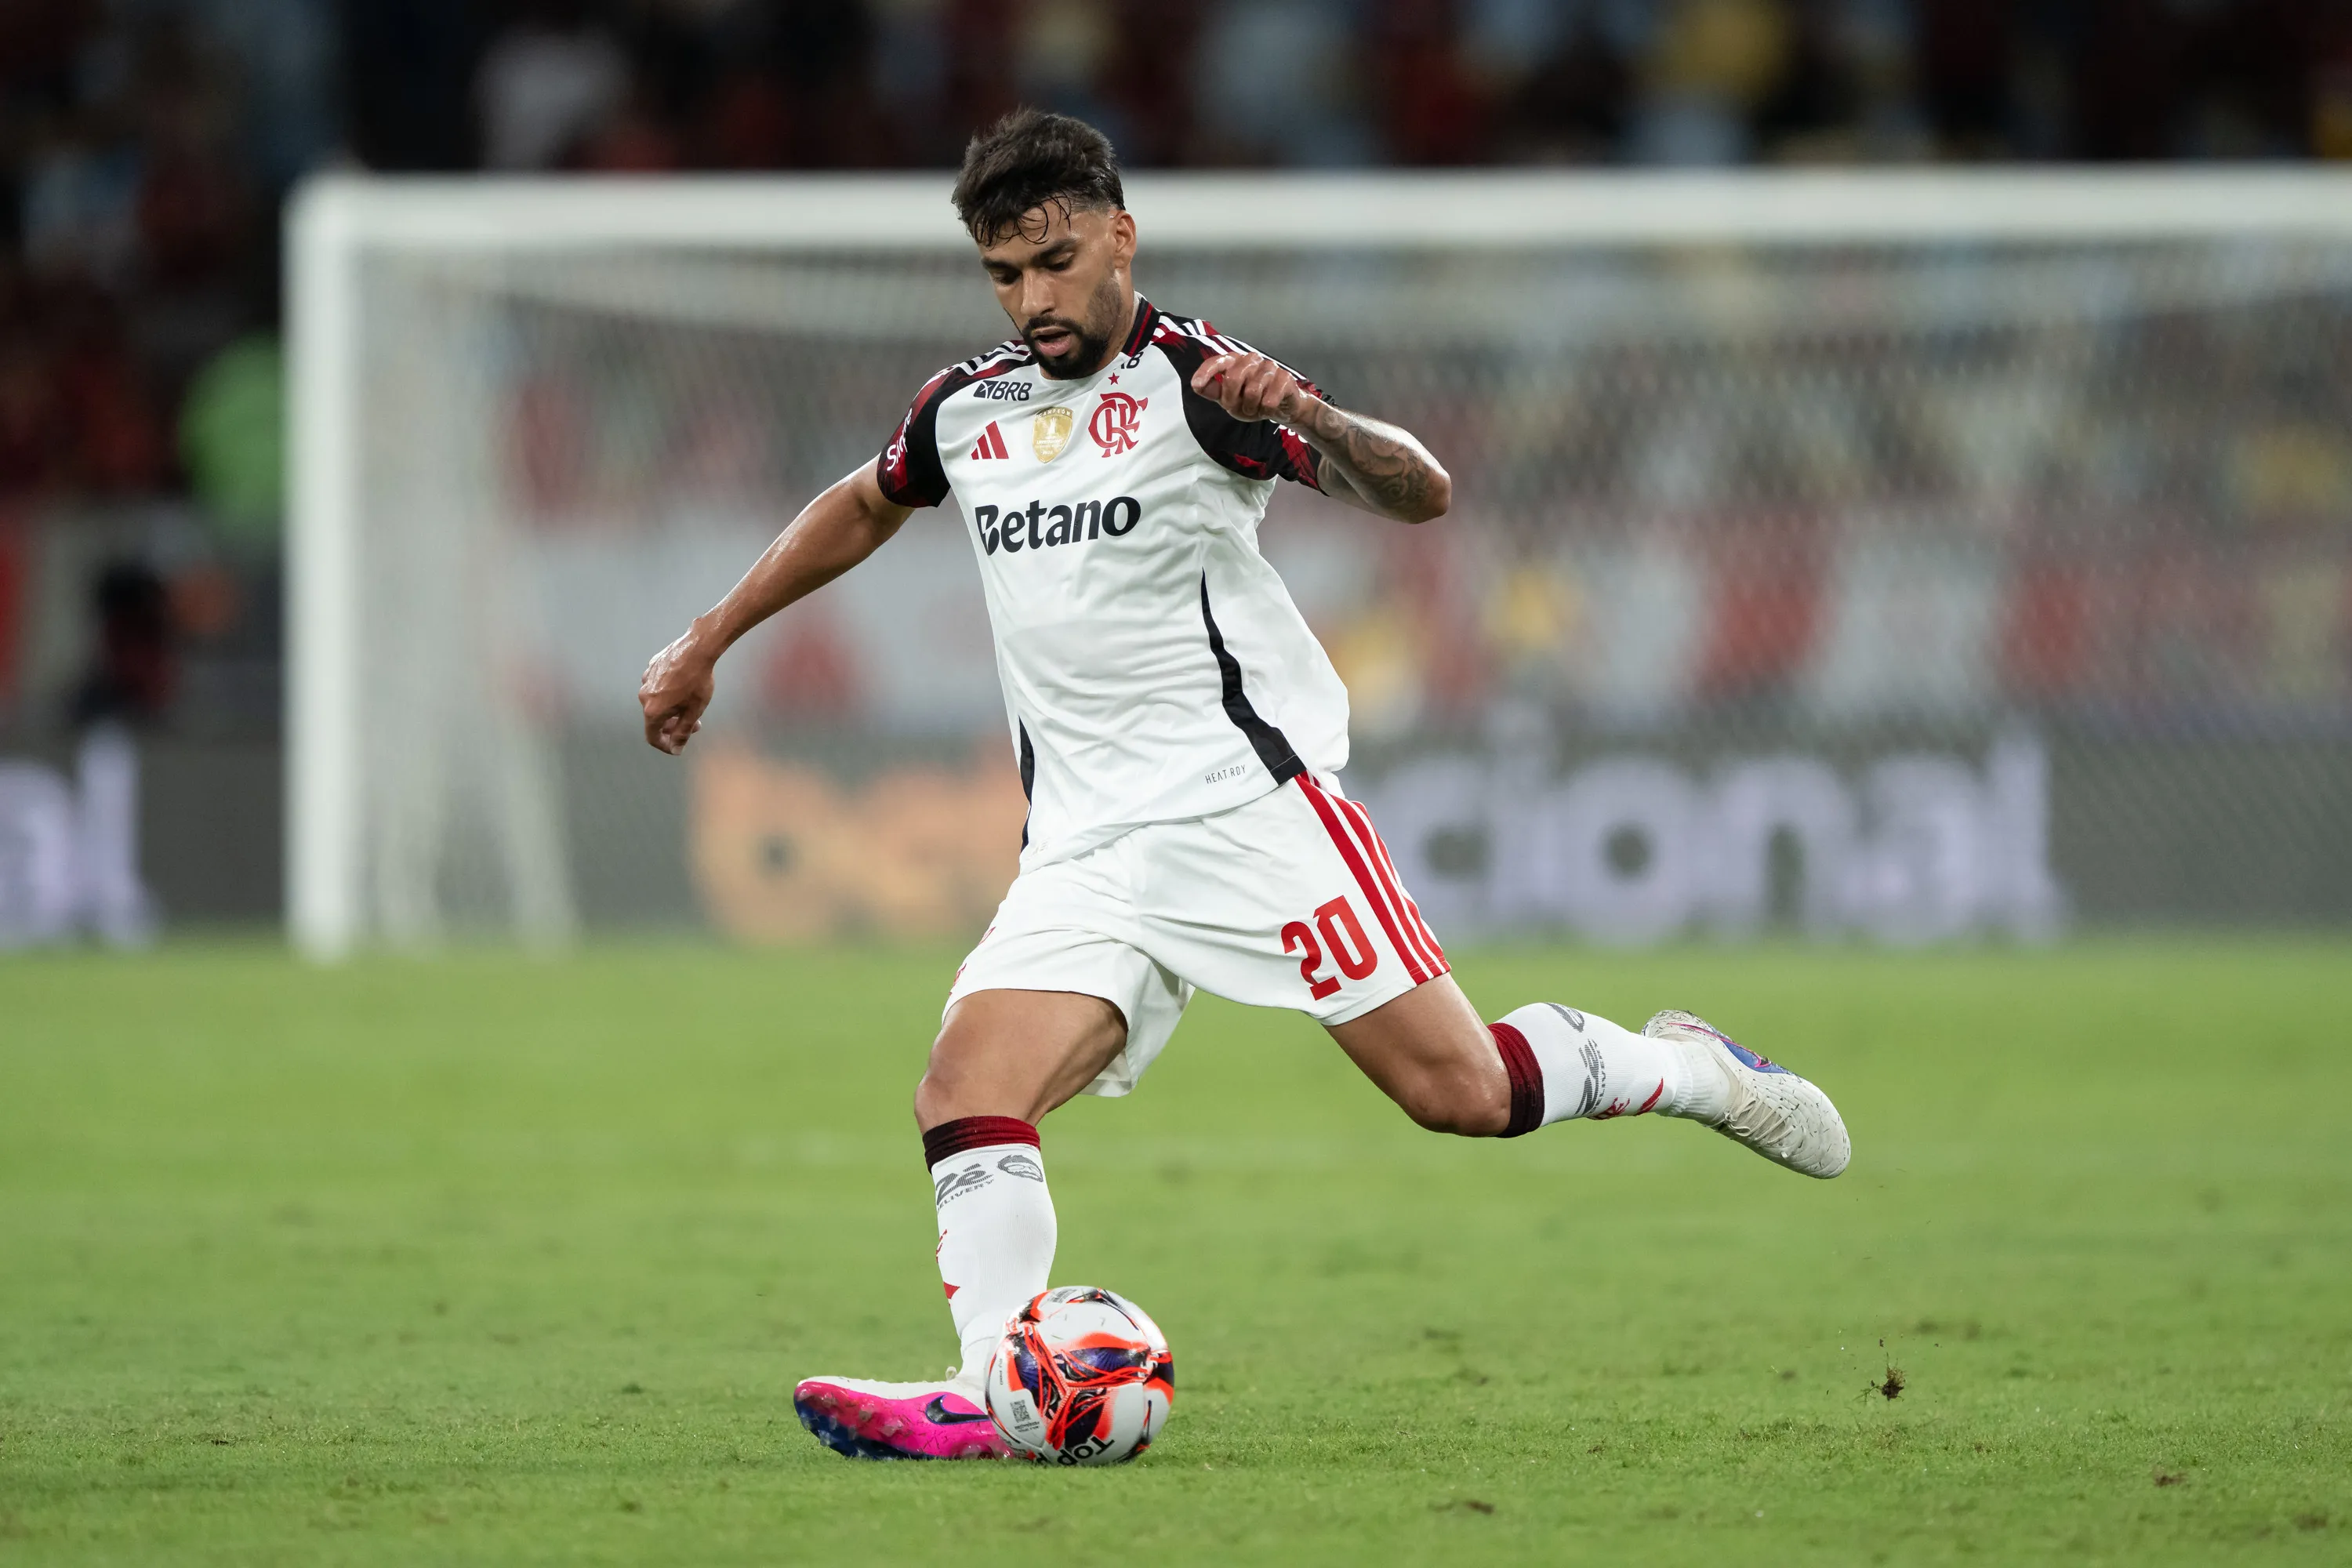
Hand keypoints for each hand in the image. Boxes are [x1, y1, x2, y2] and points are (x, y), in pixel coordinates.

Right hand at [639, 626, 717, 754]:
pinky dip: (669, 693)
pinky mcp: (651, 667)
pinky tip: (685, 687)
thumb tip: (675, 749)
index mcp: (652, 711)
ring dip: (672, 709)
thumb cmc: (697, 682)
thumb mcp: (693, 712)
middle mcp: (644, 696)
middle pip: (655, 719)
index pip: (653, 737)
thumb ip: (682, 733)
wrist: (696, 649)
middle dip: (673, 726)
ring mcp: (646, 680)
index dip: (665, 746)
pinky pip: (658, 686)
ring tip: (691, 705)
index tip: (678, 746)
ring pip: (657, 702)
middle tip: (694, 725)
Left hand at [1190, 351, 1313, 425]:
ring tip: (1255, 407)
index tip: (1196, 384)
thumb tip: (1196, 384)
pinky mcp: (1284, 378)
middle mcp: (1251, 359)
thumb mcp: (1229, 399)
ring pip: (1252, 391)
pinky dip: (1266, 410)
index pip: (1217, 361)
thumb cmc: (1252, 401)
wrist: (1281, 408)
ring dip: (1251, 407)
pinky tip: (1269, 407)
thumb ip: (1213, 390)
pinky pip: (1270, 400)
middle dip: (1232, 399)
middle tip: (1238, 407)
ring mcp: (1269, 367)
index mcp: (1235, 362)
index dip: (1206, 372)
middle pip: (1233, 378)